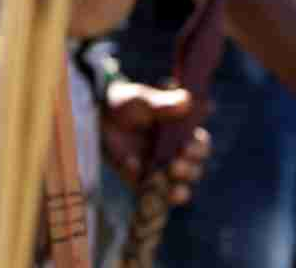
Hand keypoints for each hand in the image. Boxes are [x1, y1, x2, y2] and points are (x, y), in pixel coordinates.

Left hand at [99, 81, 211, 204]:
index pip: (201, 145)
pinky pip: (151, 195)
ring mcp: (160, 171)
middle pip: (194, 171)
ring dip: (175, 188)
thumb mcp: (140, 100)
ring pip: (178, 189)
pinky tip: (132, 165)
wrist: (95, 117)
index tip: (186, 147)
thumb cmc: (123, 104)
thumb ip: (162, 103)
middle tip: (176, 165)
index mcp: (182, 134)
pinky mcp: (141, 183)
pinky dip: (146, 187)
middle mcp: (175, 156)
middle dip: (188, 170)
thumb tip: (186, 100)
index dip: (199, 149)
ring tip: (160, 178)